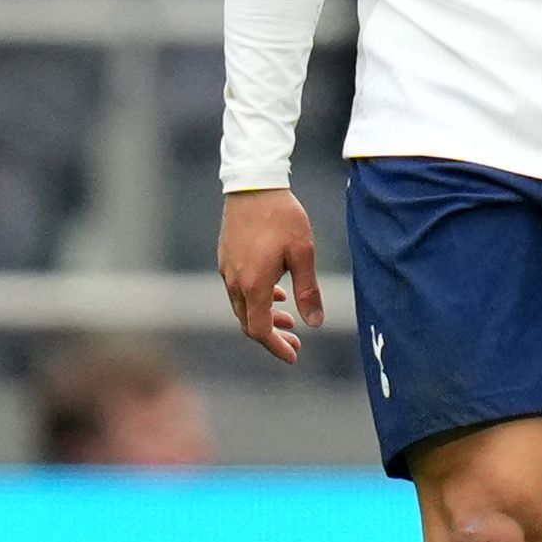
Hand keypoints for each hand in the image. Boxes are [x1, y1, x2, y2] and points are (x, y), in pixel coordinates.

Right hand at [218, 189, 322, 363]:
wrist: (253, 185)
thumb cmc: (282, 217)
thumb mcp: (303, 254)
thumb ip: (308, 291)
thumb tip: (315, 323)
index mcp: (253, 284)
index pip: (260, 330)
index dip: (276, 347)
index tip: (294, 356)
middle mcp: (234, 282)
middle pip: (249, 322)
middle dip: (272, 337)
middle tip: (296, 343)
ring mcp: (227, 270)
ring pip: (242, 307)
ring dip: (264, 317)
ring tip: (289, 318)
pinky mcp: (226, 258)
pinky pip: (238, 290)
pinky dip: (257, 299)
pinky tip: (276, 291)